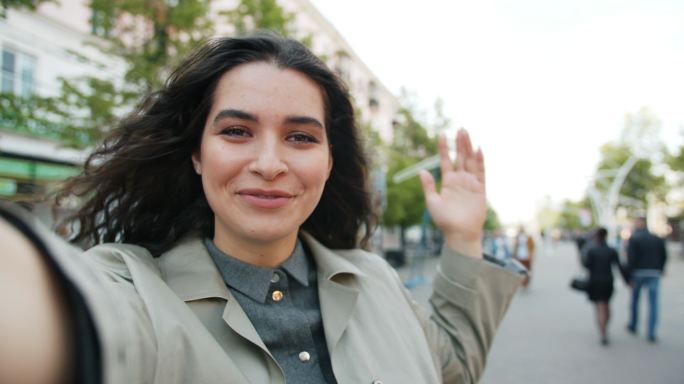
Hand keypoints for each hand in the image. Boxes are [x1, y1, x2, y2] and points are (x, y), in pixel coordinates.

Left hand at [419, 128, 485, 257]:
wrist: (459, 234)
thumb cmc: (444, 221)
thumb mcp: (432, 202)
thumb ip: (428, 186)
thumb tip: (421, 171)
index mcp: (448, 182)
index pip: (446, 160)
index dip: (444, 148)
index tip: (441, 134)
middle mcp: (460, 180)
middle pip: (460, 157)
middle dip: (460, 143)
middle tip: (460, 128)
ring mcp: (471, 183)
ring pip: (470, 161)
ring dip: (469, 147)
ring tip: (466, 133)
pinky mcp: (480, 189)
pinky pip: (481, 172)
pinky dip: (480, 161)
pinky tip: (478, 150)